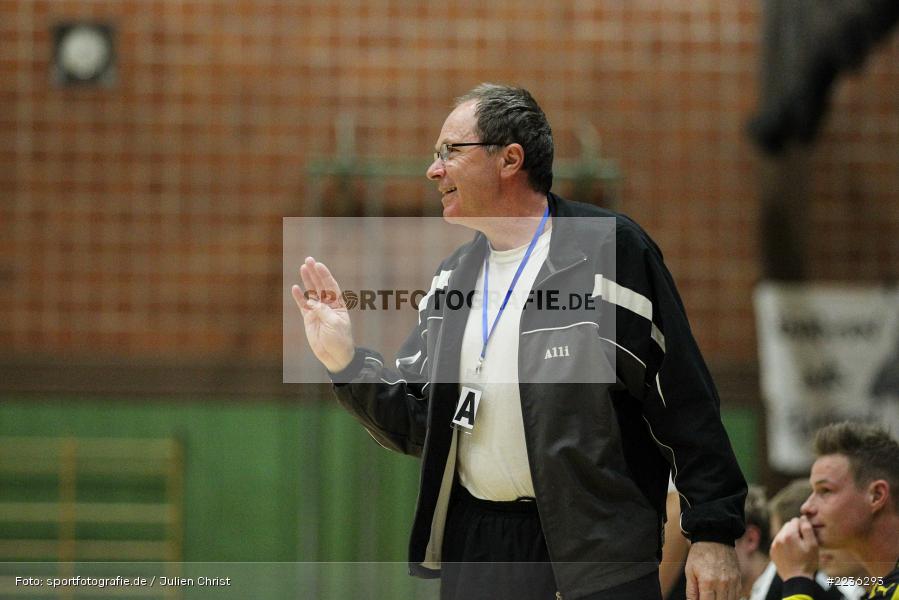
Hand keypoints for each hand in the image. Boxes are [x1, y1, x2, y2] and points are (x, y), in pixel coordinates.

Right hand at [291, 256, 355, 372]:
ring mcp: (318, 311)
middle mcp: (328, 305)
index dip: (325, 275)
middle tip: (308, 260)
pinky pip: (303, 305)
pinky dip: (299, 297)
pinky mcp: (309, 319)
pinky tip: (295, 288)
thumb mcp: (335, 324)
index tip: (319, 265)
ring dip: (307, 281)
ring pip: (311, 292)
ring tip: (302, 268)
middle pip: (320, 285)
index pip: (331, 286)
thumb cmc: (340, 339)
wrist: (335, 356)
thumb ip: (324, 312)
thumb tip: (313, 302)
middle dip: (315, 273)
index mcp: (338, 304)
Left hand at [684, 541, 739, 599]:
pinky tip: (723, 595)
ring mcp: (732, 582)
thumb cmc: (700, 553)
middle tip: (707, 596)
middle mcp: (722, 583)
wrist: (714, 537)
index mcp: (708, 582)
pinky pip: (737, 595)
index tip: (701, 599)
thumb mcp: (689, 571)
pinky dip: (731, 598)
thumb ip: (691, 591)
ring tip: (714, 596)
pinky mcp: (738, 579)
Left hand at [770, 516, 817, 580]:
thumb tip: (802, 517)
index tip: (806, 536)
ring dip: (789, 537)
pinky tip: (791, 553)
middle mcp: (778, 537)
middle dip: (795, 531)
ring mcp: (774, 545)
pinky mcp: (772, 551)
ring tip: (797, 549)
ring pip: (782, 534)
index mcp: (789, 534)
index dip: (803, 527)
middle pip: (787, 526)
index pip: (795, 520)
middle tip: (802, 542)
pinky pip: (778, 542)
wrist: (797, 579)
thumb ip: (807, 528)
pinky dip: (784, 544)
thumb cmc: (807, 562)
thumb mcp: (813, 545)